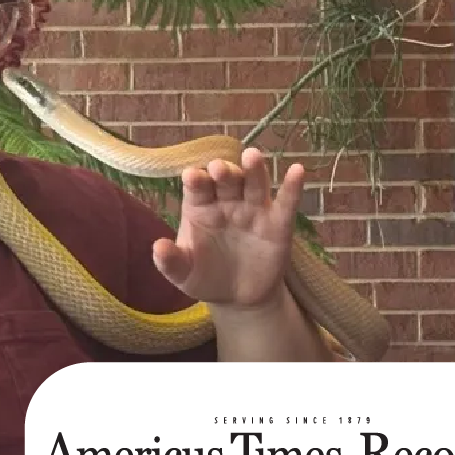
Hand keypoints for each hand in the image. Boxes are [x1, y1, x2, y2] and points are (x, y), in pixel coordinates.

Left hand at [152, 147, 305, 311]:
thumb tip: (157, 247)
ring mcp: (253, 210)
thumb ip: (170, 261)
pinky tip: (297, 171)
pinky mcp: (278, 225)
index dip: (195, 180)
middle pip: (226, 179)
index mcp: (200, 206)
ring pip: (254, 184)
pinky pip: (286, 204)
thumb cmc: (205, 277)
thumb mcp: (184, 273)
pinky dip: (292, 187)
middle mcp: (226, 202)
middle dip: (223, 171)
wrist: (238, 298)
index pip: (197, 187)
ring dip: (254, 170)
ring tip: (252, 156)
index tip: (192, 176)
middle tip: (219, 168)